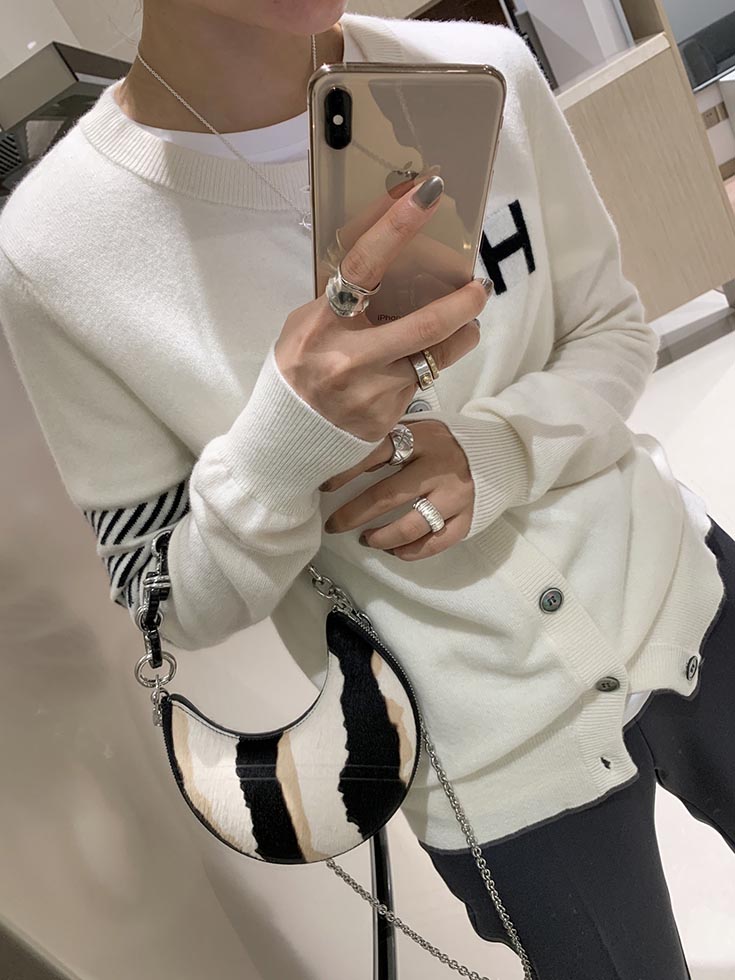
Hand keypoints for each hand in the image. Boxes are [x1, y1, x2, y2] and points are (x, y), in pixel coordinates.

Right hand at [274, 173, 491, 443]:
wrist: (286, 439)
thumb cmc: (296, 371)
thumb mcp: (305, 327)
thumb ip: (342, 302)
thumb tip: (389, 267)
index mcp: (323, 325)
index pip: (364, 265)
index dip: (398, 226)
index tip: (428, 194)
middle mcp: (350, 359)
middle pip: (426, 324)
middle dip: (464, 303)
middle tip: (480, 287)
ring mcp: (374, 392)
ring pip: (437, 356)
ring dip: (460, 336)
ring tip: (464, 325)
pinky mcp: (389, 416)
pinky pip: (420, 383)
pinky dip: (422, 368)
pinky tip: (406, 369)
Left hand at [321, 420, 473, 560]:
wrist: (494, 452)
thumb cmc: (441, 443)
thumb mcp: (417, 430)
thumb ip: (389, 441)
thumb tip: (342, 458)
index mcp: (423, 438)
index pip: (377, 454)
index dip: (347, 472)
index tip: (325, 487)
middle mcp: (440, 466)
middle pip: (388, 495)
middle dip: (354, 514)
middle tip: (334, 525)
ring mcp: (456, 494)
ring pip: (412, 525)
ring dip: (382, 538)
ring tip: (365, 540)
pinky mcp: (468, 516)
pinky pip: (436, 542)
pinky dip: (412, 552)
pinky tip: (395, 552)